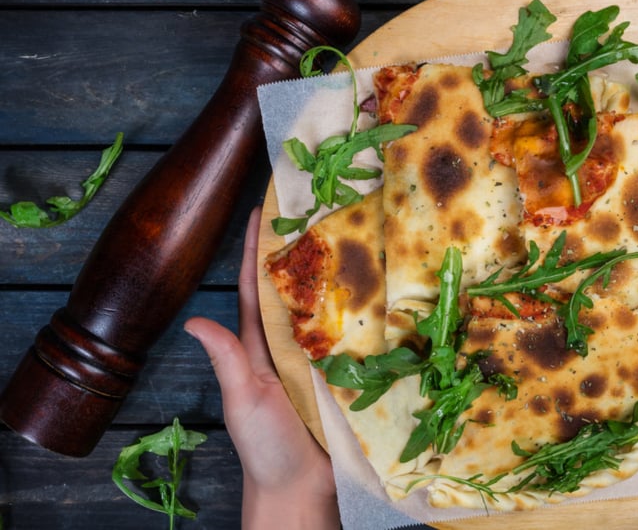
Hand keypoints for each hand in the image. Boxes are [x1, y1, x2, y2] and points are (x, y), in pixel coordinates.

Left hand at [185, 208, 338, 529]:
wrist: (301, 488)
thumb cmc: (265, 447)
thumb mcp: (243, 399)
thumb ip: (227, 360)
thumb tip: (193, 322)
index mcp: (260, 345)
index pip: (255, 287)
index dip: (255, 249)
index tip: (261, 210)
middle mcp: (290, 345)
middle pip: (296, 288)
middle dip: (304, 250)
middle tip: (319, 209)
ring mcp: (321, 358)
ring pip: (330, 308)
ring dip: (339, 277)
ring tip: (354, 238)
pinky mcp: (348, 374)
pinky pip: (359, 338)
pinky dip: (369, 316)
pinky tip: (385, 292)